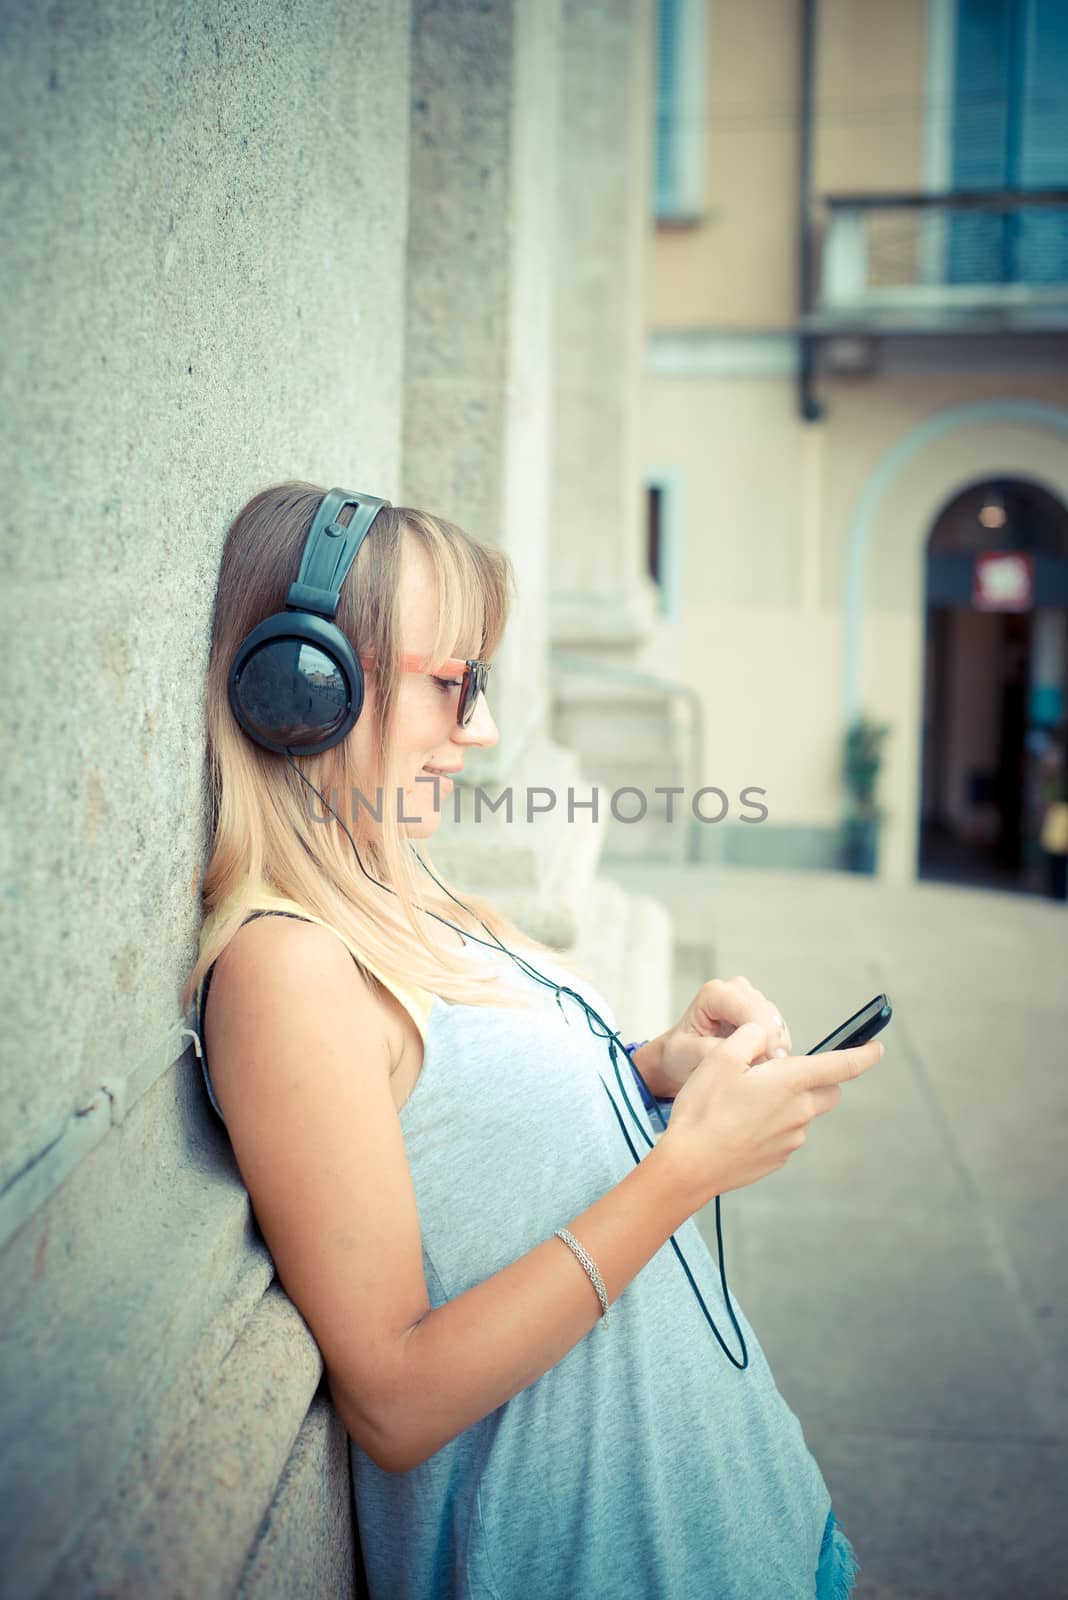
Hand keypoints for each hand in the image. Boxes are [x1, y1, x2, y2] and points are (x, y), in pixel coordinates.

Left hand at [655, 977, 792, 1095]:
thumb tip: (740, 1051)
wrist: (682, 1060)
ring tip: (768, 1069)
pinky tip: (768, 1064)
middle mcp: (735, 990)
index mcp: (713, 994)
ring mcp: (751, 1001)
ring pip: (775, 1021)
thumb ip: (710, 1049)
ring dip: (776, 1045)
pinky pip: (780, 1030)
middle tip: (775, 1068)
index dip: (762, 1030)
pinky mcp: (762, 1016)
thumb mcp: (685, 1054)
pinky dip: (778, 1048)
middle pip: (765, 1011)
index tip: (772, 1058)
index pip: (745, 1006)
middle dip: (773, 1040)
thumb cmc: (680, 1055)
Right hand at [662, 1023, 884, 1209]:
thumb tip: (767, 1037)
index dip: (864, 1053)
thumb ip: (752, 1036)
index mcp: (790, 1082)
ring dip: (788, 1103)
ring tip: (743, 1102)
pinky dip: (772, 1125)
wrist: (689, 1165)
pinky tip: (739, 1125)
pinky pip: (785, 1134)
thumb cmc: (703, 1108)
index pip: (842, 1065)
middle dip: (820, 1079)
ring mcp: (791, 1139)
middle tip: (782, 1073)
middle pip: (829, 1091)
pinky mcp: (778, 1158)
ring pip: (803, 1113)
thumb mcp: (721, 1056)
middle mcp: (800, 1112)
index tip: (878, 1047)